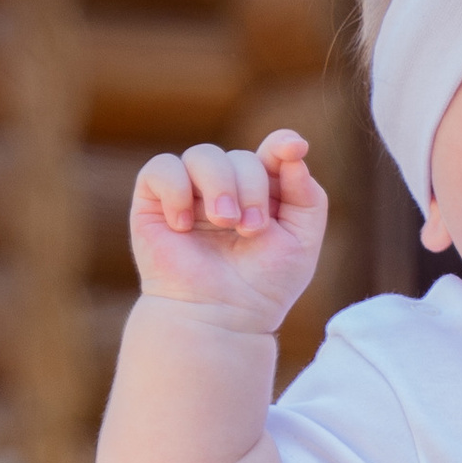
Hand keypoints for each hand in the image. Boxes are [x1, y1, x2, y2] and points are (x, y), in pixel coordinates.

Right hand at [129, 128, 326, 331]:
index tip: (293, 148)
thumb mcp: (301, 243)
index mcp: (262, 193)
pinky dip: (176, 191)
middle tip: (252, 230)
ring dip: (219, 185)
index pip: (271, 152)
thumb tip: (292, 151)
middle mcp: (226, 187)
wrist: (222, 318)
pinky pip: (162, 168)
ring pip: (203, 155)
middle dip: (252, 189)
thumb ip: (307, 196)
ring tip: (224, 223)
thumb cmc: (263, 286)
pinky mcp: (154, 201)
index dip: (282, 144)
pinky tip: (183, 225)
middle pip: (241, 157)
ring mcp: (190, 192)